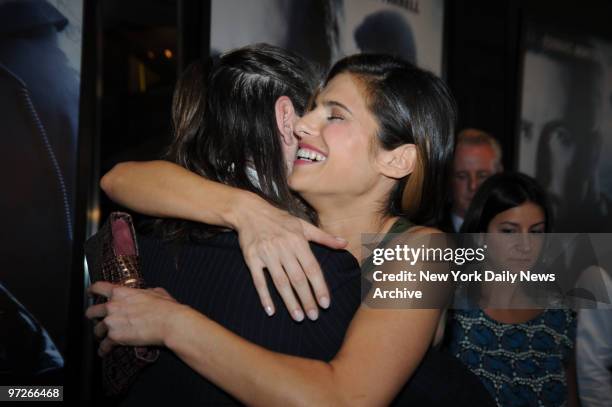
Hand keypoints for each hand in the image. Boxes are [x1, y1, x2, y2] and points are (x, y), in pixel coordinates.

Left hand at [85, 282, 184, 355]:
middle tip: (96, 319)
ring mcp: (111, 322)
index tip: (90, 293)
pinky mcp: (115, 337)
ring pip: (96, 330)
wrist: (168, 323)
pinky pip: (104, 346)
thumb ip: (145, 292)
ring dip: (100, 334)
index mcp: (121, 293)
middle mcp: (112, 306)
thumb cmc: (165, 308)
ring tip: (103, 338)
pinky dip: (104, 350)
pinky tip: (104, 352)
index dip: (92, 290)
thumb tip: (147, 293)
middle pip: (92, 311)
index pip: (99, 287)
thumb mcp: (156, 292)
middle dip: (92, 316)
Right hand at [231, 194, 346, 320]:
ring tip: (298, 317)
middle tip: (314, 317)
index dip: (320, 287)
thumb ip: (324, 237)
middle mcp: (283, 249)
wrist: (250, 212)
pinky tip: (271, 310)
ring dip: (290, 301)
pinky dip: (265, 296)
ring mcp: (267, 254)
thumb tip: (345, 244)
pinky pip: (259, 280)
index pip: (312, 269)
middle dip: (307, 299)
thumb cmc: (280, 220)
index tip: (326, 304)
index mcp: (298, 241)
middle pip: (297, 278)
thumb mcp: (304, 226)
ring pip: (280, 282)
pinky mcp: (252, 259)